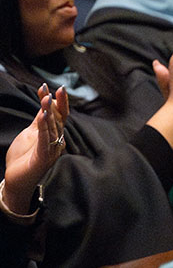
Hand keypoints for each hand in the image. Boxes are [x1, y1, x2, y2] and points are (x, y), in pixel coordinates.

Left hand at [4, 85, 68, 213]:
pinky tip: (44, 115)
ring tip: (47, 99)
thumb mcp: (31, 133)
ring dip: (50, 112)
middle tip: (55, 89)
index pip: (59, 116)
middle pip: (59, 120)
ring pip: (53, 128)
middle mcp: (57, 142)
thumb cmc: (24, 158)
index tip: (49, 87)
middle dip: (57, 104)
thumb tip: (46, 103)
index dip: (57, 102)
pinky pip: (45, 139)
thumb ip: (40, 120)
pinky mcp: (43, 157)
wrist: (17, 180)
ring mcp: (51, 150)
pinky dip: (45, 127)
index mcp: (54, 135)